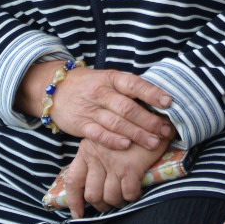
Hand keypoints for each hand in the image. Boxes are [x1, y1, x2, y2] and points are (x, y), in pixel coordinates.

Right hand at [15, 61, 173, 150]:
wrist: (55, 89)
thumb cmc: (90, 85)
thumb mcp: (108, 79)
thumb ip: (128, 89)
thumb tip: (160, 101)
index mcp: (111, 78)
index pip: (134, 84)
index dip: (152, 93)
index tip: (168, 102)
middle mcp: (101, 92)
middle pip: (127, 107)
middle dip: (149, 120)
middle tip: (165, 130)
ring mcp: (90, 109)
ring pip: (116, 122)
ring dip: (136, 133)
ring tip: (153, 142)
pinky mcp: (81, 124)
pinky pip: (98, 133)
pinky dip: (112, 140)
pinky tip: (126, 145)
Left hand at [59, 134, 174, 217]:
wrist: (151, 114)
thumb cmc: (130, 126)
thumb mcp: (106, 137)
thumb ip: (97, 154)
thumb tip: (95, 177)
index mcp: (87, 150)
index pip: (72, 180)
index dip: (73, 201)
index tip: (77, 214)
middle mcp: (96, 157)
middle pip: (92, 194)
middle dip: (100, 205)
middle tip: (110, 204)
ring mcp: (113, 163)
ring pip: (109, 197)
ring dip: (117, 202)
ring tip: (124, 199)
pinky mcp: (131, 167)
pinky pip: (127, 193)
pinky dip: (132, 196)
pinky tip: (137, 191)